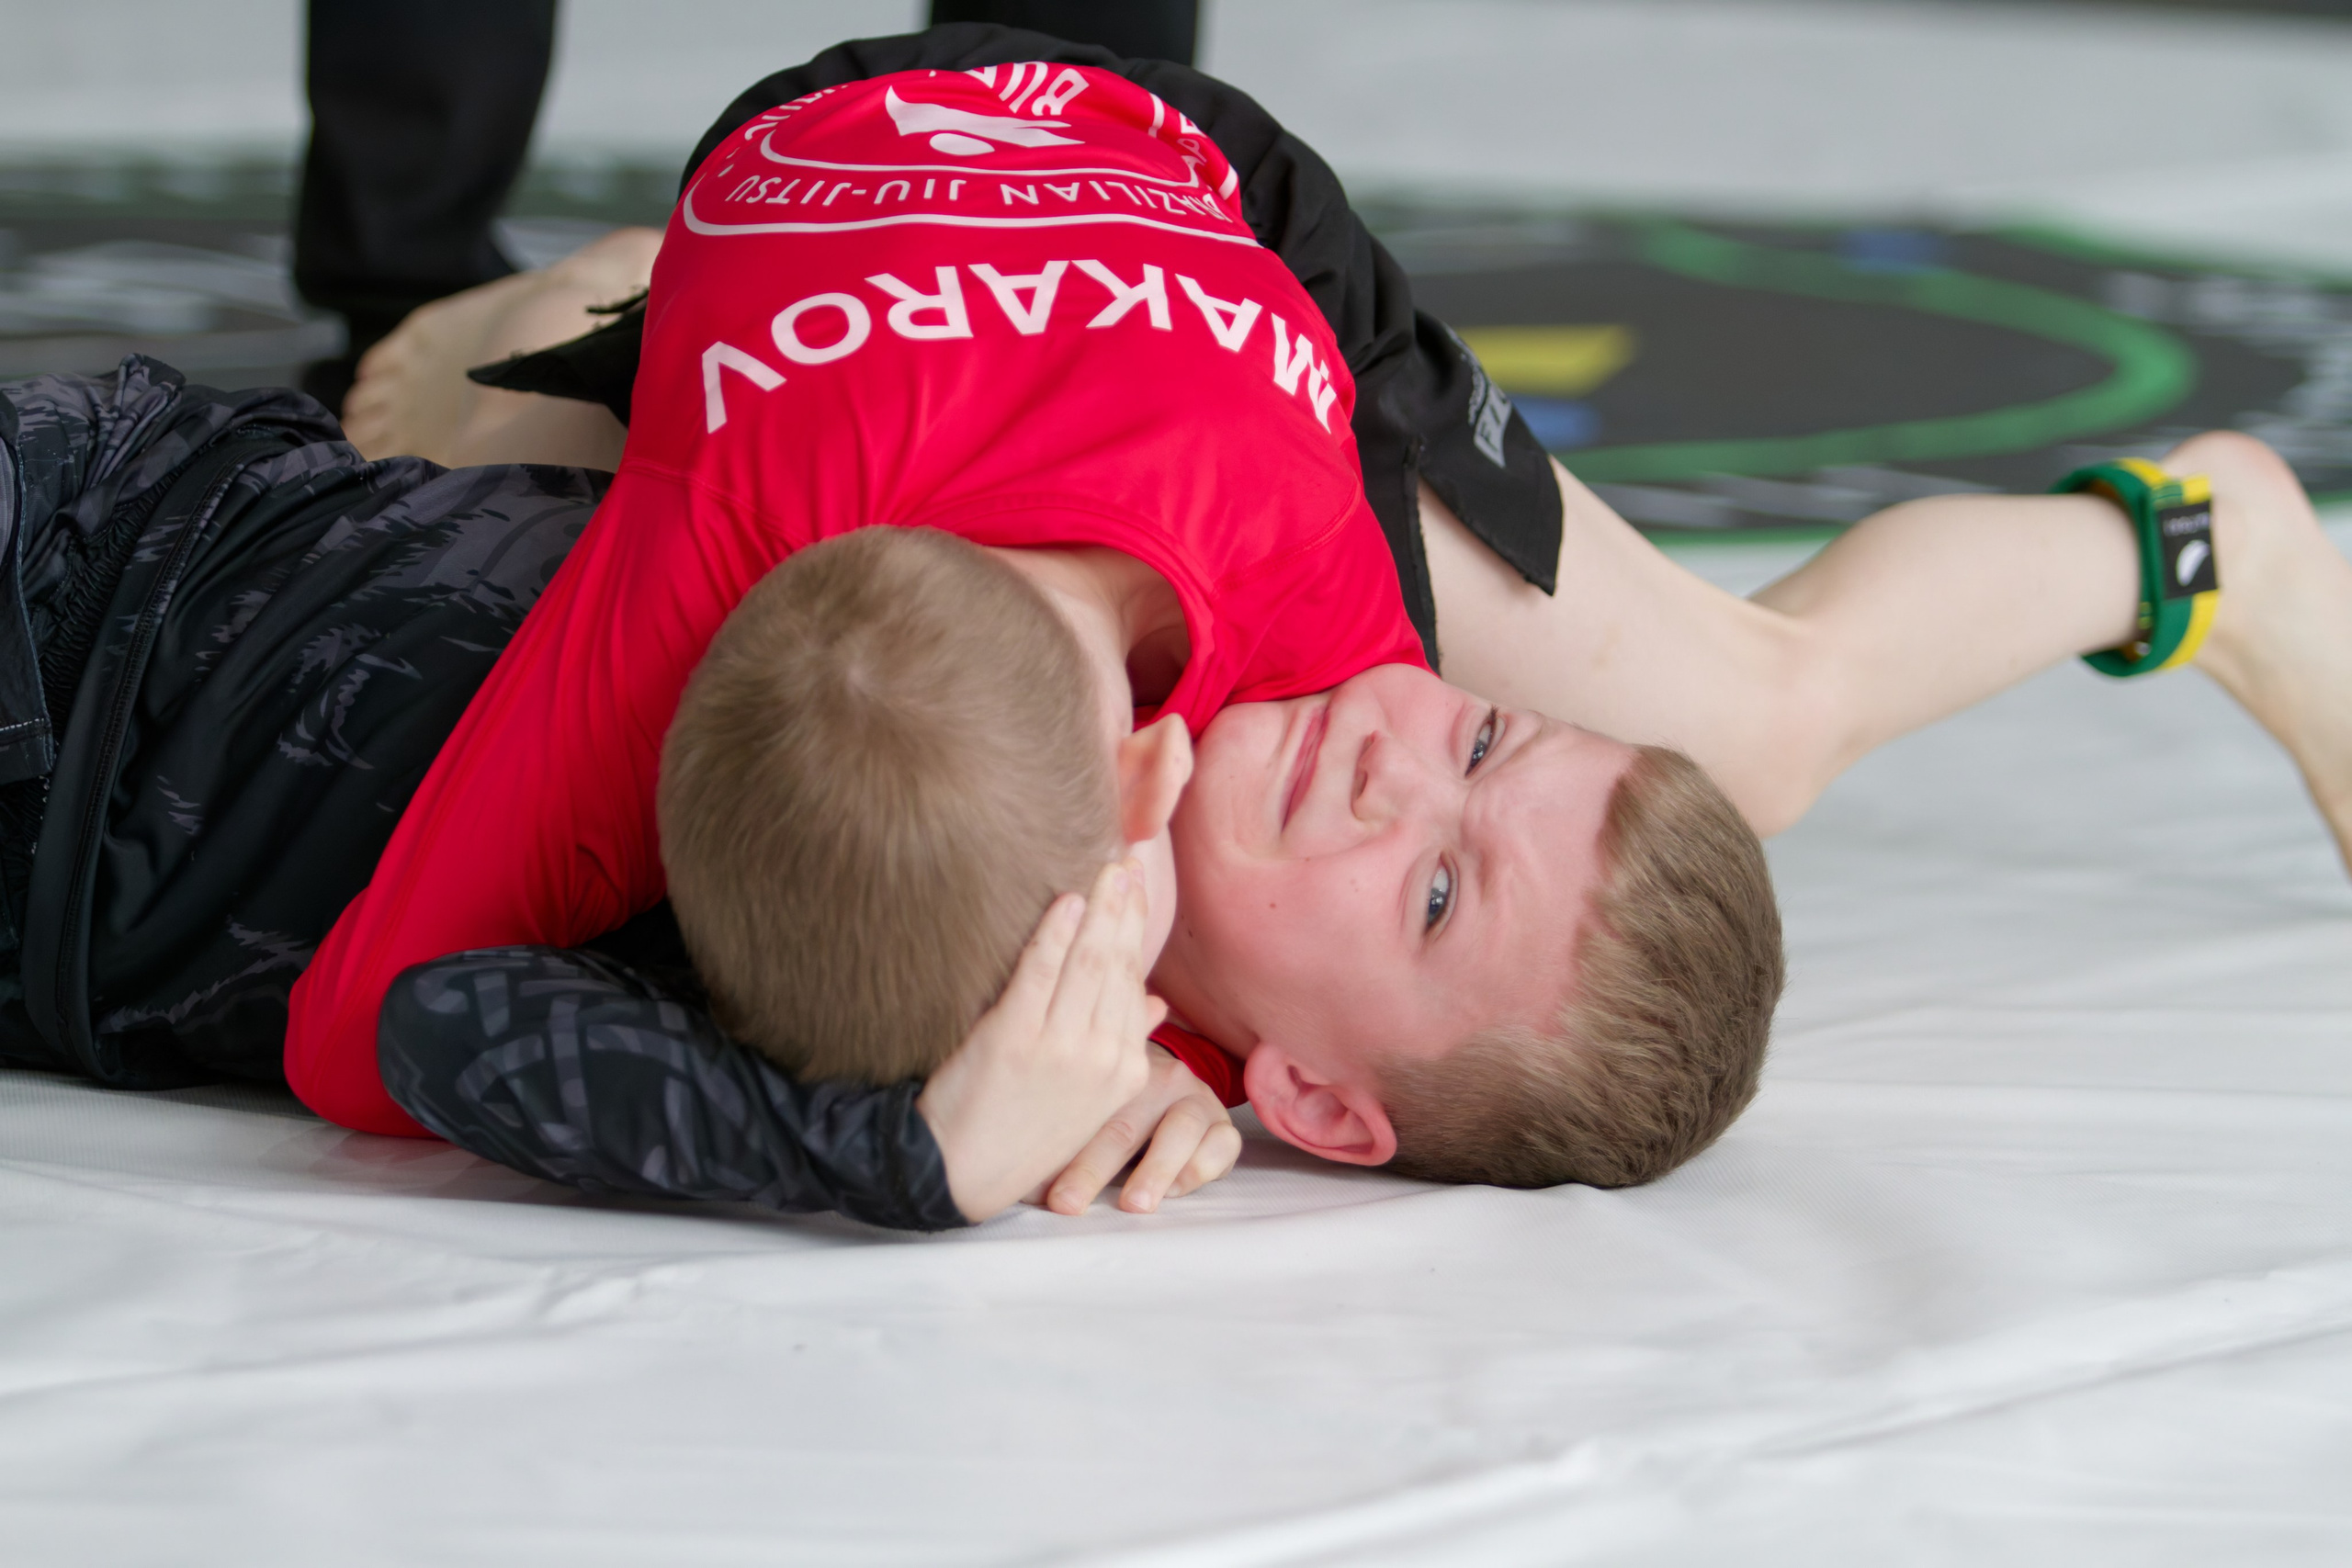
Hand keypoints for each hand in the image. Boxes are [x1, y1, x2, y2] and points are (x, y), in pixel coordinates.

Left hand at [916, 860, 1158, 1221]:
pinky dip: (1054, 934)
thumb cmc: (1020, 1130)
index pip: (1136, 984)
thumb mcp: (1088, 1100)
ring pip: (1088, 963)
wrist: (961, 1171)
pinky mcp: (1015, 1040)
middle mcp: (1101, 1058)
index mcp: (1124, 1072)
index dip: (1136, 930)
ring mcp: (1061, 1049)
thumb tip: (1157, 1003)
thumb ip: (1122, 1046)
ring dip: (1098, 909)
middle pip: (1118, 966)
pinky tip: (1064, 902)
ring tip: (1103, 869)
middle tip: (1126, 860)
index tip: (1136, 889)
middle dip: (1124, 907)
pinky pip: (1040, 973)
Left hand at [1039, 1045, 1243, 1215]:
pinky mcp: (1224, 1126)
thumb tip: (1013, 1180)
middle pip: (1127, 1125)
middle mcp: (1160, 1080)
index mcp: (1116, 1073)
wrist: (1171, 1093)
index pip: (1088, 1115)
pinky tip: (1177, 1190)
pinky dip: (1201, 1167)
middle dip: (1096, 1170)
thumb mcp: (1083, 1117)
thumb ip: (1054, 1138)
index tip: (1049, 1195)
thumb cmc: (1112, 1113)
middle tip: (1070, 1204)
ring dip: (1157, 1169)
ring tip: (1134, 1204)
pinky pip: (1222, 1144)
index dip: (1067, 1157)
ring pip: (1181, 1130)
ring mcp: (1196, 1100)